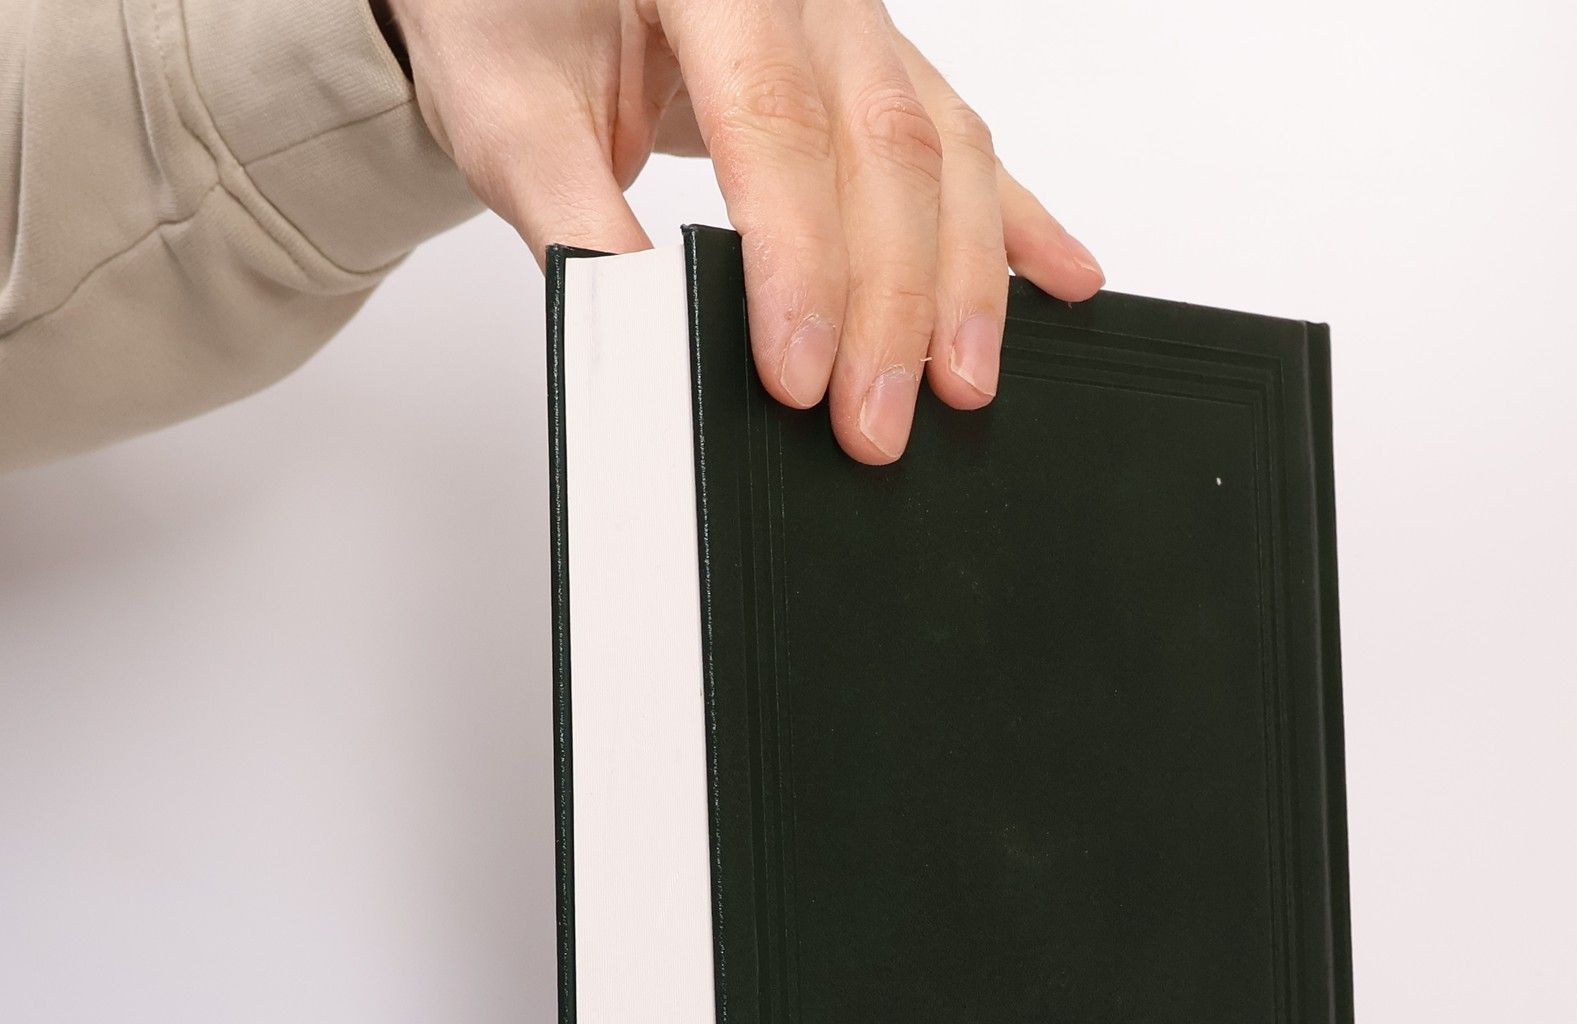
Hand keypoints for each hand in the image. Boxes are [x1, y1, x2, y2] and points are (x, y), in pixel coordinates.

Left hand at [379, 0, 1105, 462]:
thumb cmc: (508, 14)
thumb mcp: (508, 113)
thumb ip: (574, 217)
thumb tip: (650, 329)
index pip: (774, 124)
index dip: (800, 263)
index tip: (800, 378)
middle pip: (883, 149)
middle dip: (891, 304)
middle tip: (876, 425)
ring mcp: (854, 17)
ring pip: (942, 146)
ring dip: (965, 280)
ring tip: (966, 384)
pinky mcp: (881, 61)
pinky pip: (965, 134)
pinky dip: (1017, 219)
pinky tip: (1064, 277)